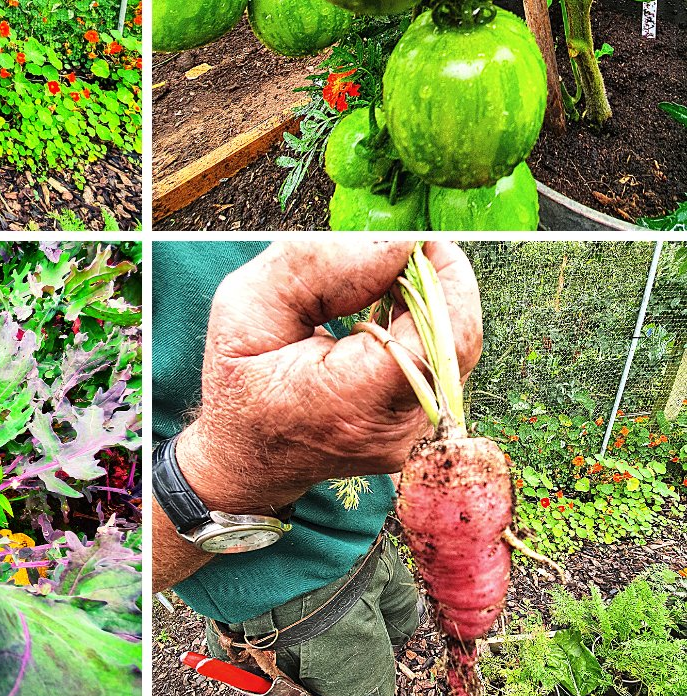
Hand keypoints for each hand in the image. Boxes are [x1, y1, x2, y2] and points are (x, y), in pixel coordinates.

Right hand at [176, 240, 482, 515]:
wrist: (247, 452)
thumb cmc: (240, 378)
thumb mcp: (246, 304)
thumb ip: (317, 266)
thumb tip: (396, 245)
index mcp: (343, 405)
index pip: (429, 342)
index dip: (438, 285)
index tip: (419, 243)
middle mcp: (392, 431)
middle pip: (453, 342)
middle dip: (435, 284)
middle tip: (401, 250)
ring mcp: (415, 437)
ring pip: (455, 349)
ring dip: (430, 303)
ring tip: (386, 282)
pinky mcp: (426, 430)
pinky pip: (445, 362)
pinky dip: (425, 325)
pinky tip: (389, 311)